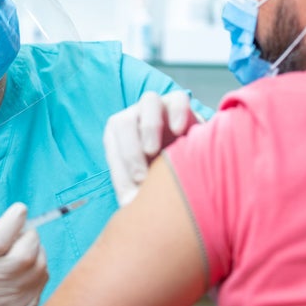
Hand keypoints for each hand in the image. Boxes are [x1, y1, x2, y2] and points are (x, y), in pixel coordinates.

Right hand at [0, 203, 47, 305]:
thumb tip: (11, 220)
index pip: (0, 237)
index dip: (14, 219)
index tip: (19, 210)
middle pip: (28, 245)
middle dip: (27, 233)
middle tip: (18, 236)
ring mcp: (17, 294)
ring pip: (41, 257)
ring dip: (34, 249)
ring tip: (18, 254)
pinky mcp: (31, 303)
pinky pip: (44, 274)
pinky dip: (37, 266)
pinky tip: (22, 271)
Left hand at [104, 91, 199, 206]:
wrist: (193, 166)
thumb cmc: (161, 178)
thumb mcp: (145, 188)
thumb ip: (134, 192)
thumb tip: (130, 207)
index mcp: (119, 135)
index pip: (112, 141)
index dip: (120, 164)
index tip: (136, 186)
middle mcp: (135, 116)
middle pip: (123, 121)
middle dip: (129, 150)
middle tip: (141, 176)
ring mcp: (158, 106)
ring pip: (148, 102)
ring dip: (149, 127)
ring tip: (155, 152)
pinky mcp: (181, 104)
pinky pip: (178, 99)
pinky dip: (177, 112)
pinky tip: (181, 132)